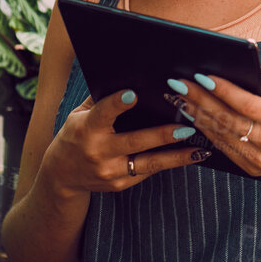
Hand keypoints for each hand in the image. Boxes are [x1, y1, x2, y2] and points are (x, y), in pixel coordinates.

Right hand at [42, 88, 209, 194]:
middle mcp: (99, 152)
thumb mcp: (79, 116)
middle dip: (161, 135)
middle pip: (134, 142)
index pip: (103, 114)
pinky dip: (169, 163)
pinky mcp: (120, 184)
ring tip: (199, 150)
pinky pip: (148, 172)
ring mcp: (110, 171)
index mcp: (86, 129)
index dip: (117, 104)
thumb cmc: (75, 136)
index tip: (133, 94)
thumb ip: (100, 100)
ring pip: (148, 163)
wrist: (61, 176)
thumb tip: (128, 77)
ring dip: (176, 157)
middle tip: (187, 128)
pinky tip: (190, 157)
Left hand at [165, 70, 260, 185]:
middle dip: (200, 99)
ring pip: (222, 135)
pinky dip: (206, 131)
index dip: (223, 90)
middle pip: (228, 119)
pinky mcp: (253, 168)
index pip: (248, 104)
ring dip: (197, 115)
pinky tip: (193, 116)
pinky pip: (224, 147)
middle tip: (178, 83)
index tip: (202, 75)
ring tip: (179, 97)